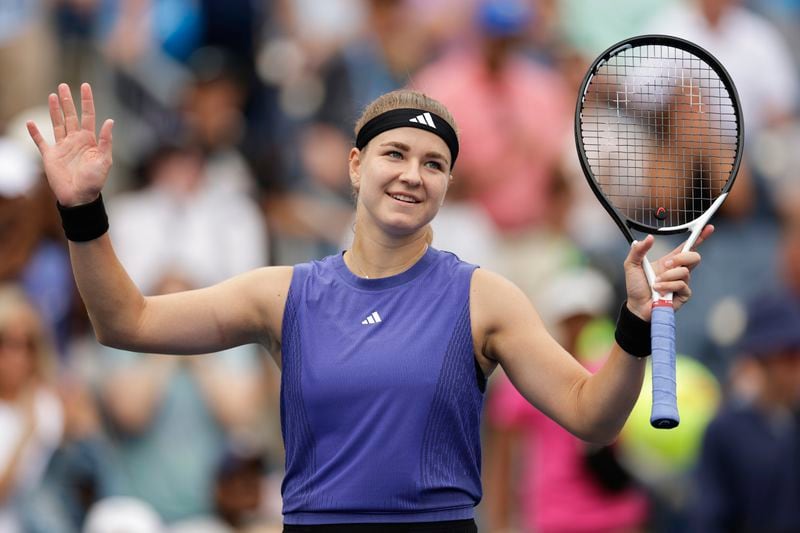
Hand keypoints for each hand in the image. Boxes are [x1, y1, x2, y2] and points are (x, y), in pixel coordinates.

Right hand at [26, 83, 113, 206]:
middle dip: (67, 101)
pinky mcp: (50, 156)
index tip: (85, 86)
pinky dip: (35, 133)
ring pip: (57, 123)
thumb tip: (110, 121)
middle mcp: (76, 140)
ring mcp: (62, 147)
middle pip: (71, 116)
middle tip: (63, 85)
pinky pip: (41, 142)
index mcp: (90, 140)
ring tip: (52, 95)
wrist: (79, 197)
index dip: (87, 101)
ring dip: (54, 110)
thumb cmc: (94, 181)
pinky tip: (30, 123)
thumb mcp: (104, 160)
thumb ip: (105, 141)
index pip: (88, 115)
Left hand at [624, 225, 713, 319]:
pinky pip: (682, 285)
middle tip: (667, 264)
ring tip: (655, 283)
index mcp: (669, 261)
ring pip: (685, 272)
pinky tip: (659, 291)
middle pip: (694, 256)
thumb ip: (638, 250)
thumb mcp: (631, 265)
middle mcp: (678, 271)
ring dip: (667, 276)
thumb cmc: (635, 287)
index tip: (708, 228)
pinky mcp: (684, 294)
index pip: (687, 247)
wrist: (636, 306)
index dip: (699, 237)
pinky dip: (668, 286)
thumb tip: (649, 238)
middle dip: (681, 258)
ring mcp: (682, 283)